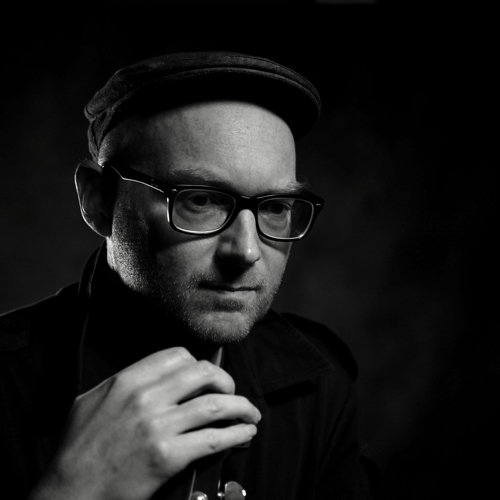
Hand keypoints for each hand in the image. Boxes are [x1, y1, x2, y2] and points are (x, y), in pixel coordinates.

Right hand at [28, 347, 260, 499]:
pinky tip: (245, 434)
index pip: (178, 356)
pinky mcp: (168, 456)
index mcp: (128, 380)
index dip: (197, 365)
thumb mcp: (90, 401)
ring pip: (215, 404)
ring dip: (241, 407)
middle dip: (225, 381)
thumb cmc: (77, 449)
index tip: (204, 377)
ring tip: (250, 414)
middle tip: (231, 393)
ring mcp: (158, 426)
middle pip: (203, 373)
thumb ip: (123, 383)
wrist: (69, 492)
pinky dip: (236, 433)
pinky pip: (213, 438)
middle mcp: (146, 397)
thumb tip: (154, 376)